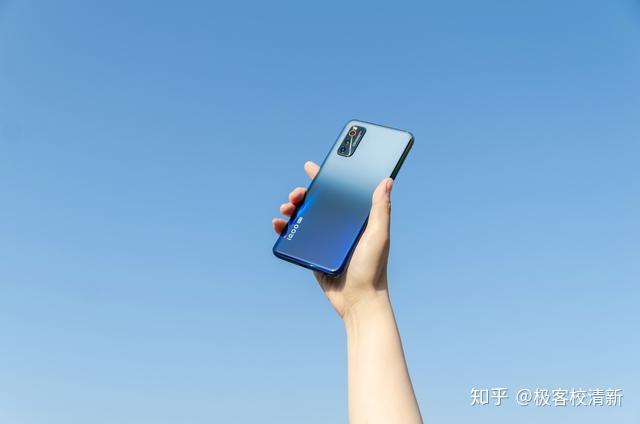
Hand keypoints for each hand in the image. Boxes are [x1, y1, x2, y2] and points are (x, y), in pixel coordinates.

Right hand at [273, 161, 393, 319]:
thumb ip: (381, 208)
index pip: (339, 192)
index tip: (311, 167)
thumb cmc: (373, 269)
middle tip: (296, 195)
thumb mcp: (379, 235)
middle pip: (316, 203)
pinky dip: (285, 230)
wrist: (358, 301)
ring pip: (304, 218)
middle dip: (303, 195)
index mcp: (356, 219)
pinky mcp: (313, 254)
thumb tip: (387, 180)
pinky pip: (296, 238)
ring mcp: (325, 241)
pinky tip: (278, 225)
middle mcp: (340, 227)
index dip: (325, 178)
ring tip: (286, 209)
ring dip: (292, 209)